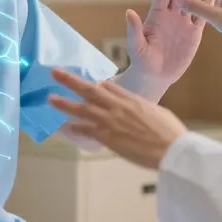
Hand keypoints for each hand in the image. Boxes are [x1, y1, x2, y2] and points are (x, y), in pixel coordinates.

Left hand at [47, 69, 187, 169]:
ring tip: (51, 98)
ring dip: (65, 103)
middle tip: (55, 72)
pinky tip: (66, 127)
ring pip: (83, 109)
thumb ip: (141, 107)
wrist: (171, 149)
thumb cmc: (169, 131)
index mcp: (131, 99)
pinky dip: (76, 128)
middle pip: (90, 90)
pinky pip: (87, 130)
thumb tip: (137, 108)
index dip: (97, 85)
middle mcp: (118, 107)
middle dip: (71, 81)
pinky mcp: (108, 138)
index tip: (90, 83)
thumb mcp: (156, 111)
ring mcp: (111, 122)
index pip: (109, 87)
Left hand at [125, 0, 218, 87]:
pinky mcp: (193, 32)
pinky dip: (209, 3)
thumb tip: (129, 13)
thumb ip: (134, 30)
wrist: (155, 76)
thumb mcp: (137, 47)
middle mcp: (170, 15)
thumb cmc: (142, 62)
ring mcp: (182, 22)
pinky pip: (202, 15)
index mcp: (156, 15)